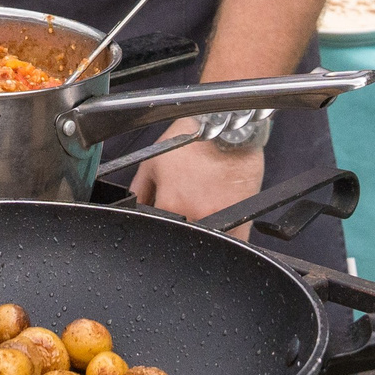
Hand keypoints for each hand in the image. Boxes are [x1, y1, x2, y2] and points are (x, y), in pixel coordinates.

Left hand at [126, 119, 262, 229]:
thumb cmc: (196, 140)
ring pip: (204, 242)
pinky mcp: (241, 223)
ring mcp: (220, 222)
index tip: (164, 212)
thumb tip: (133, 209)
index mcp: (169, 204)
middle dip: (178, 229)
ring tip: (203, 210)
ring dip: (200, 235)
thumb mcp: (154, 160)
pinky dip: (224, 238)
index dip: (157, 222)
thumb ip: (140, 190)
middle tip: (185, 208)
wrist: (231, 131)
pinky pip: (230, 243)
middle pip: (180, 237)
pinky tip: (220, 219)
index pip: (154, 228)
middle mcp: (193, 217)